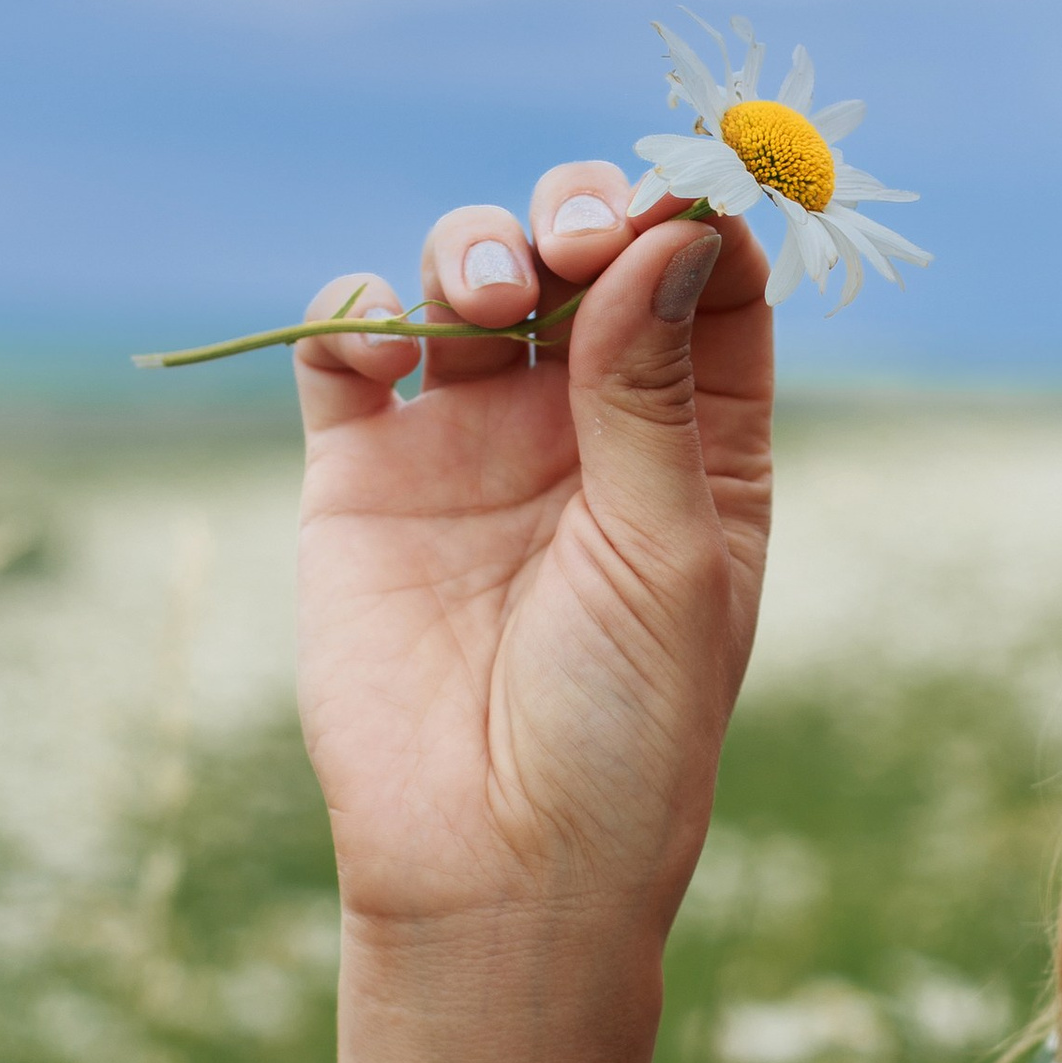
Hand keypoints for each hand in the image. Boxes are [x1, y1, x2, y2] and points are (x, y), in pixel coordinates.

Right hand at [293, 166, 771, 959]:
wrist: (493, 865)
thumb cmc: (622, 729)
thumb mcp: (668, 553)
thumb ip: (655, 391)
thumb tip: (673, 230)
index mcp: (700, 440)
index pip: (710, 282)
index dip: (695, 218)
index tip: (678, 196)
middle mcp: (587, 423)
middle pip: (585, 253)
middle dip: (579, 213)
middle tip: (576, 242)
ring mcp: (471, 440)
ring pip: (470, 274)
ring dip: (475, 244)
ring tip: (487, 292)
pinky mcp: (363, 473)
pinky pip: (351, 347)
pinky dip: (360, 309)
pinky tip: (389, 345)